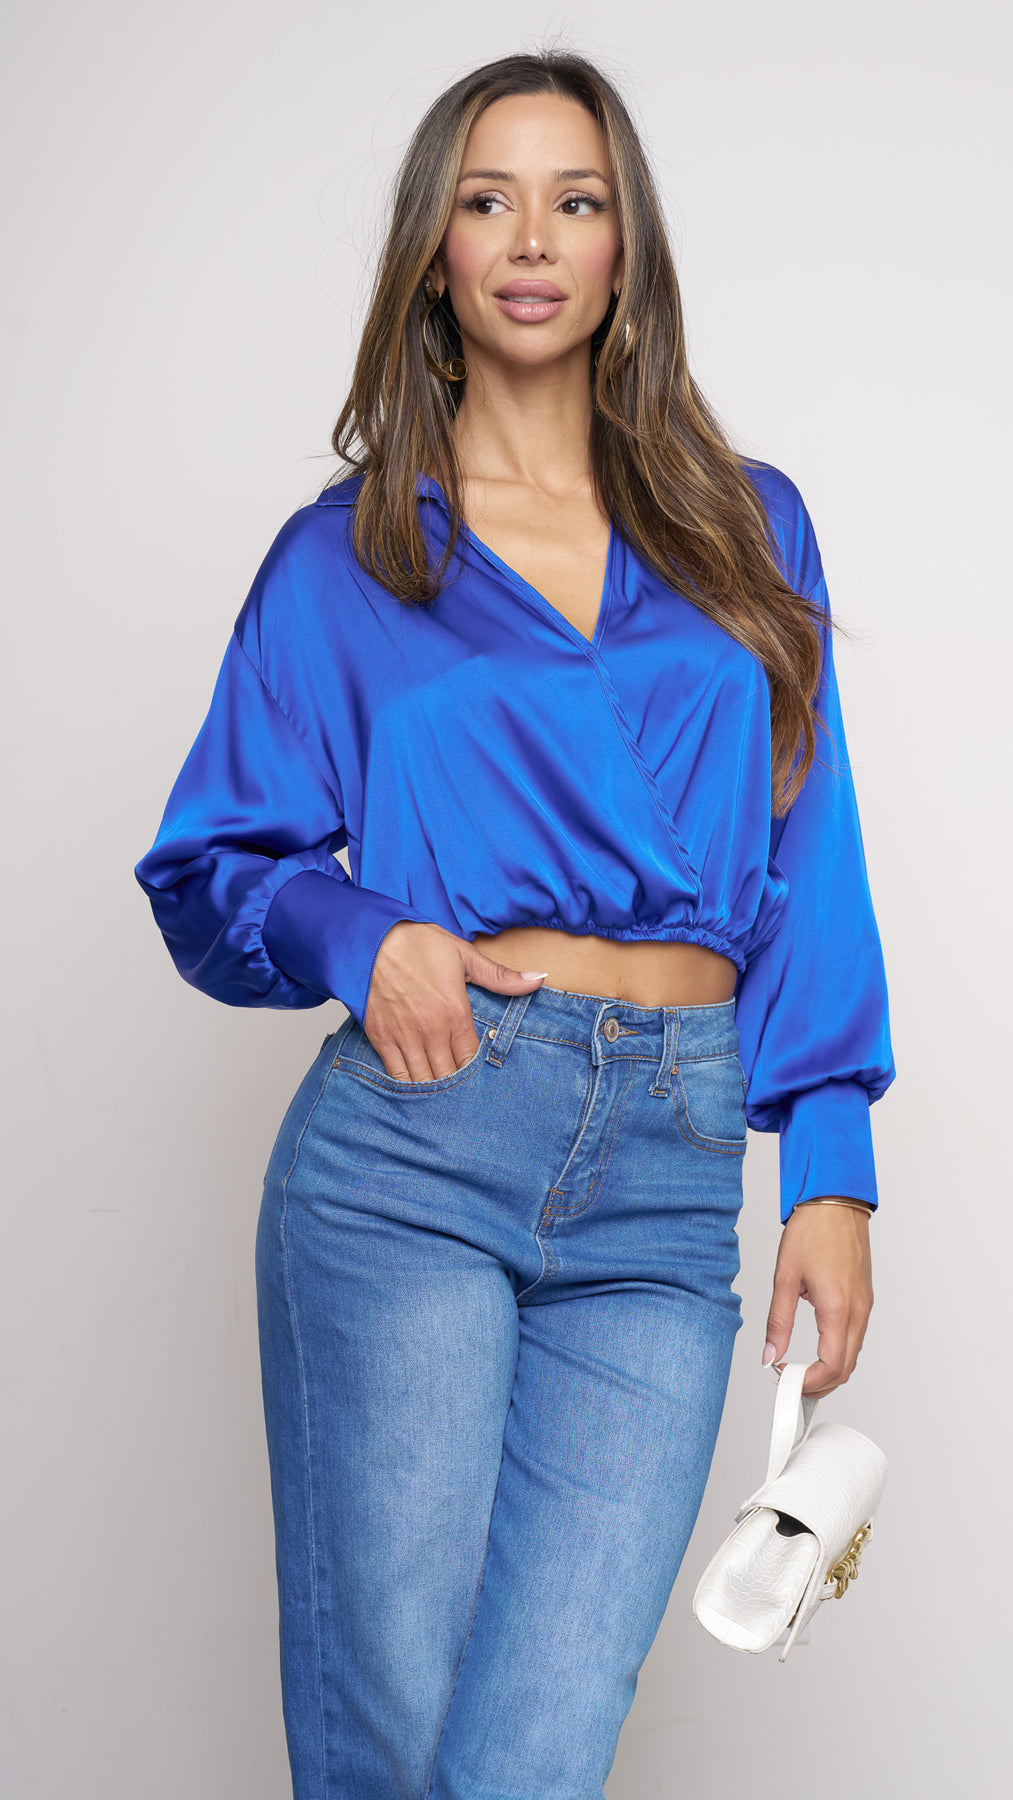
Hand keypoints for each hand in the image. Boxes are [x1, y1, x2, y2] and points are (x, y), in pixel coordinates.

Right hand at [361, 921, 547, 1081]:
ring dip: (433, 1087)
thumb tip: (538, 979)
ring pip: (422, 1080)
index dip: (474, 1069)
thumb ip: (501, 977)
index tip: (475, 1070)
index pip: (470, 1059)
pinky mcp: (380, 1037)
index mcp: (454, 1012)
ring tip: (440, 1090)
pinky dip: (406, 1083)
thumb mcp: (464, 956)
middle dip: (455, 1083)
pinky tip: (414, 1084)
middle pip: (448, 1075)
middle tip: (460, 1088)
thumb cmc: (417, 943)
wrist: (371, 938)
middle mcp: (430, 1030)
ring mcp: (403, 1036)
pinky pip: (395, 1074)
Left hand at [762, 1202, 873, 1398]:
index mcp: (838, 1308)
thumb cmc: (813, 1231)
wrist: (835, 1200)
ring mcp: (865, 1304)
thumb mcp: (785, 1277)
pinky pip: (856, 1336)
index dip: (810, 1382)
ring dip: (831, 1370)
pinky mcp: (864, 1297)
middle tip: (792, 1384)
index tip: (787, 1381)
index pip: (832, 1366)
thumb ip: (778, 1322)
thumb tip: (771, 1356)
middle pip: (847, 1368)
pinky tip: (818, 1349)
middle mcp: (858, 1310)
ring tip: (801, 1370)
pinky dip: (839, 1351)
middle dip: (821, 1384)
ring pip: (853, 1353)